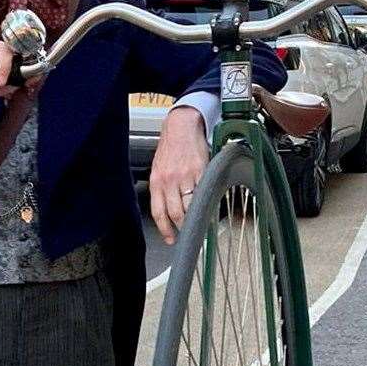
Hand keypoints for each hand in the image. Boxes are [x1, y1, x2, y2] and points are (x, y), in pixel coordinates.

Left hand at [149, 106, 209, 245]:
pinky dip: (208, 202)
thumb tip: (169, 211)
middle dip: (183, 228)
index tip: (171, 239)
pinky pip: (205, 192)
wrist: (182, 126)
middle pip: (177, 214)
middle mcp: (169, 180)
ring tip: (200, 222)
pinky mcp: (201, 170)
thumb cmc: (171, 148)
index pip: (159, 213)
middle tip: (189, 234)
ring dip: (197, 217)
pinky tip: (209, 206)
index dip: (165, 230)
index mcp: (157, 181)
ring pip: (191, 206)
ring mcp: (186, 176)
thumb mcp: (159, 169)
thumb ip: (163, 189)